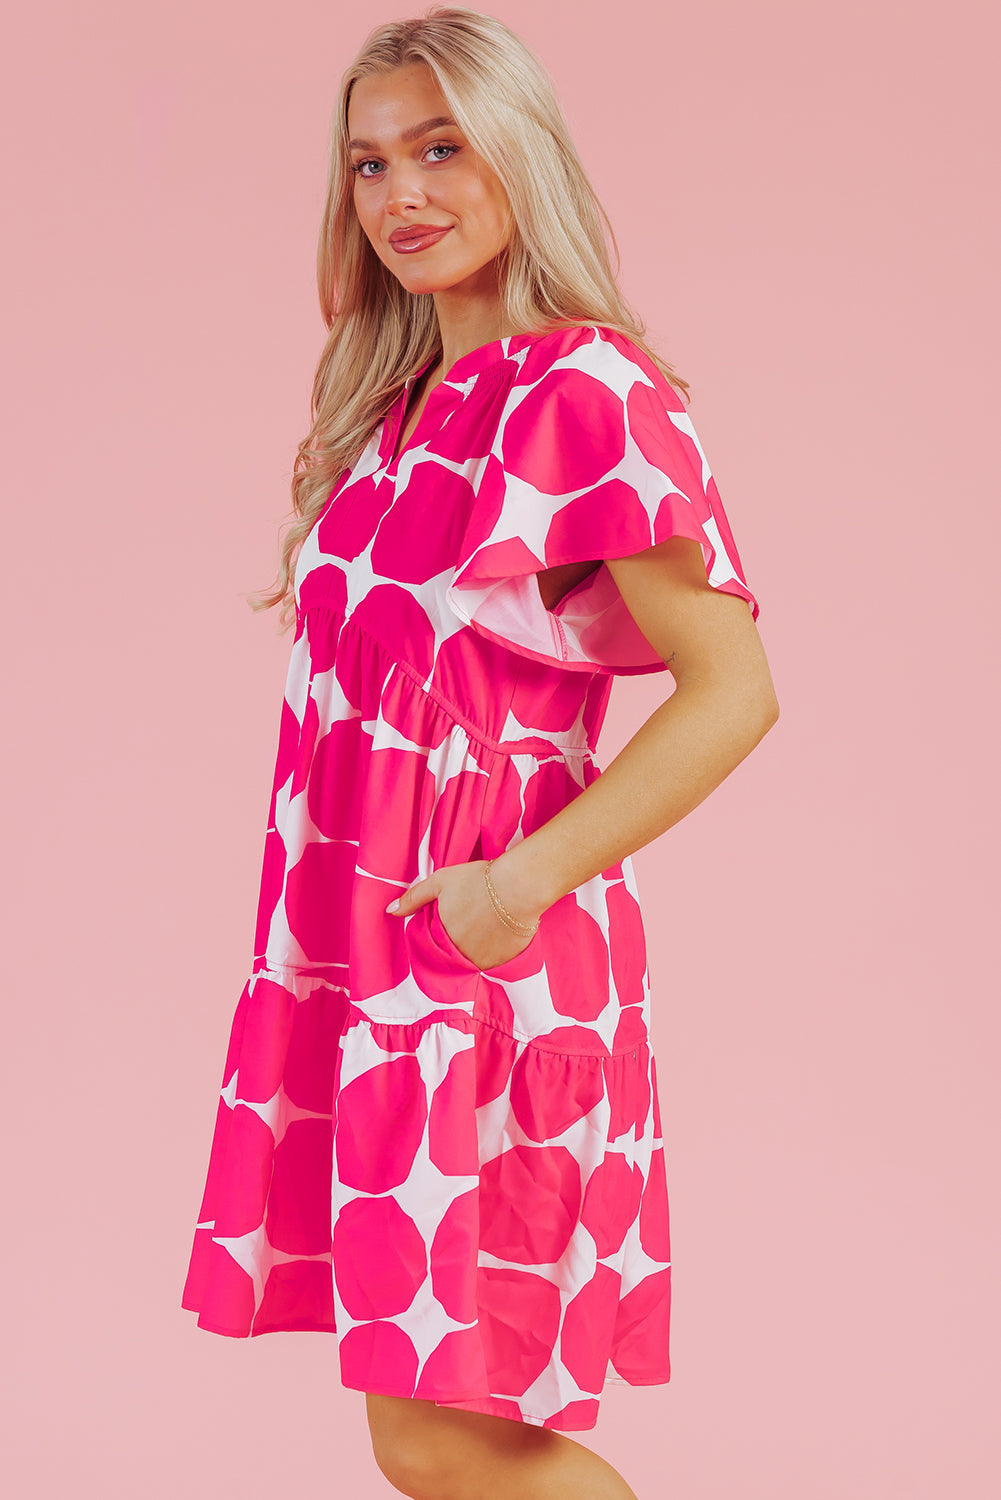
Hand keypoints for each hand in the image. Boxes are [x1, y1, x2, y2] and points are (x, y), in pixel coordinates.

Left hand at [386, 858, 542, 971]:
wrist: (518, 886)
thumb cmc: (478, 880)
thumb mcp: (439, 882)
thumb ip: (414, 898)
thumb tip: (390, 911)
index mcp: (441, 938)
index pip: (433, 944)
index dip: (443, 930)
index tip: (454, 918)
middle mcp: (459, 956)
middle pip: (453, 952)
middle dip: (459, 938)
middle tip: (473, 918)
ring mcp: (482, 962)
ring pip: (473, 958)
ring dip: (476, 946)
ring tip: (487, 923)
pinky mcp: (503, 963)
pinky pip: (493, 961)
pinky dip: (494, 950)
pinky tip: (500, 931)